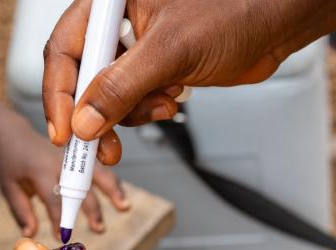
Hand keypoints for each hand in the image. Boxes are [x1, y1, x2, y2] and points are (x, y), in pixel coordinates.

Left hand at [0, 120, 129, 239]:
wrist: (14, 135)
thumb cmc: (11, 164)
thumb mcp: (8, 187)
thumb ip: (21, 211)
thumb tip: (31, 234)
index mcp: (40, 170)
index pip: (54, 199)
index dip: (60, 219)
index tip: (64, 237)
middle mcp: (59, 162)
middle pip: (81, 186)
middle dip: (92, 208)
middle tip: (99, 229)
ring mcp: (72, 156)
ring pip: (98, 171)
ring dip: (112, 189)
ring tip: (124, 207)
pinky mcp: (79, 155)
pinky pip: (100, 167)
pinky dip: (112, 181)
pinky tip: (121, 197)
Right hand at [43, 0, 283, 163]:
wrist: (274, 25)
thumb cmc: (234, 12)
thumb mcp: (170, 51)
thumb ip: (122, 87)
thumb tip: (85, 122)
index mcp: (110, 2)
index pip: (64, 50)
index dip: (61, 94)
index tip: (65, 132)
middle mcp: (117, 22)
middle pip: (81, 77)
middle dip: (94, 115)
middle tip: (101, 149)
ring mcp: (134, 47)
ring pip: (106, 96)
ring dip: (129, 113)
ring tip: (162, 105)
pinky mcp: (152, 69)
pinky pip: (131, 101)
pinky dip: (147, 110)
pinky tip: (172, 100)